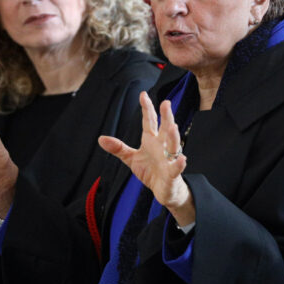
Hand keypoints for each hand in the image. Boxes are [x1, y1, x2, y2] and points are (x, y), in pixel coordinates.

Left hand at [99, 91, 194, 225]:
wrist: (164, 189)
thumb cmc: (150, 171)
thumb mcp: (131, 158)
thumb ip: (118, 148)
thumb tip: (101, 138)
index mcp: (151, 140)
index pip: (150, 121)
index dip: (147, 108)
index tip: (143, 94)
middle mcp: (162, 146)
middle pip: (164, 129)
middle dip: (166, 116)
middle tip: (166, 103)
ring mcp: (169, 159)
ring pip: (173, 146)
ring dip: (173, 137)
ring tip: (173, 127)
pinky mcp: (172, 173)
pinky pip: (176, 168)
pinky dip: (179, 164)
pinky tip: (182, 159)